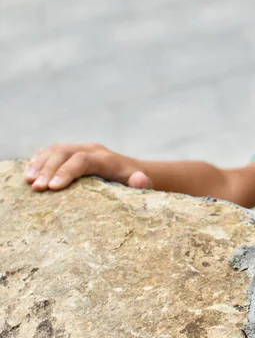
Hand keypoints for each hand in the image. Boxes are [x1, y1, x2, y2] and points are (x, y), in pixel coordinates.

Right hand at [24, 143, 150, 190]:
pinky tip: (29, 172)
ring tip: (28, 180)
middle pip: (66, 153)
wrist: (133, 171)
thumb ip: (141, 184)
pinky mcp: (72, 153)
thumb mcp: (142, 186)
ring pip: (56, 150)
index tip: (53, 188)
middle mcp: (93, 150)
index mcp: (107, 159)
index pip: (84, 160)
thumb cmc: (135, 184)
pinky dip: (40, 160)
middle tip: (36, 188)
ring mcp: (81, 149)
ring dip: (40, 164)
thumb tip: (140, 180)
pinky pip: (53, 152)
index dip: (67, 171)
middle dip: (49, 169)